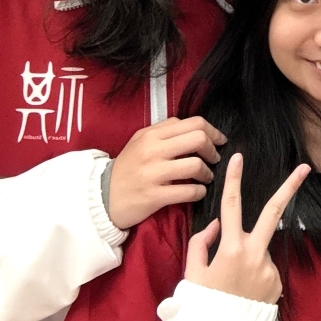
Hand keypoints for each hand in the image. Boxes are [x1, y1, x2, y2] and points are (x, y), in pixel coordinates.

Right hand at [107, 116, 226, 228]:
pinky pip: (187, 191)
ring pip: (195, 165)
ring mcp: (153, 174)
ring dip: (208, 173)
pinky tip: (198, 192)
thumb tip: (195, 127)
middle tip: (214, 159)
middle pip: (198, 139)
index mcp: (152, 134)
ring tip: (206, 177)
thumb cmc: (127, 167)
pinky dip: (199, 192)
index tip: (219, 141)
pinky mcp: (153, 196)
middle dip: (213, 150)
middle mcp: (153, 150)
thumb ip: (165, 130)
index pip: (194, 123)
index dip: (213, 131)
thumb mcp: (140, 141)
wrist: (101, 197)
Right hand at [185, 154, 309, 303]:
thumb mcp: (193, 272)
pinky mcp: (277, 279)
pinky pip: (265, 267)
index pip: (231, 205)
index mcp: (230, 249)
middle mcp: (254, 254)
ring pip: (261, 247)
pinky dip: (255, 272)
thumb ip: (202, 242)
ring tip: (235, 281)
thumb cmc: (203, 303)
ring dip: (250, 254)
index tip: (238, 158)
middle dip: (291, 187)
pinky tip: (244, 289)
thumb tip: (217, 225)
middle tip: (305, 167)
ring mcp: (269, 266)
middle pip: (274, 211)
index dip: (233, 179)